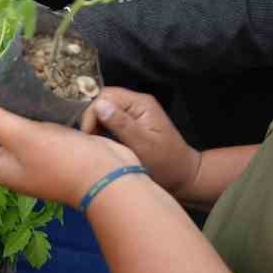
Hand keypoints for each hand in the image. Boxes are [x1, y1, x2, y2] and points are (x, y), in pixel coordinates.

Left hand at [0, 95, 139, 208]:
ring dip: (12, 113)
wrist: (110, 178)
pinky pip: (38, 131)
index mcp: (1, 168)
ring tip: (12, 88)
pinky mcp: (57, 150)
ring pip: (16, 134)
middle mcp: (16, 166)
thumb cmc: (62, 160)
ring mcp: (38, 160)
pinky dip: (35, 115)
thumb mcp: (22, 137)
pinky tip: (39, 97)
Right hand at [80, 88, 202, 200]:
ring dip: (96, 125)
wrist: (184, 177)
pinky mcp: (131, 123)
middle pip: (103, 100)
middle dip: (92, 118)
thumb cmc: (166, 163)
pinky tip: (101, 144)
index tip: (88, 136)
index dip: (92, 112)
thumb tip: (98, 105)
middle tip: (90, 141)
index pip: (106, 96)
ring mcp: (134, 112)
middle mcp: (136, 103)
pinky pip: (110, 120)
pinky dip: (102, 130)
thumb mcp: (143, 146)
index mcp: (141, 103)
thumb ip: (121, 124)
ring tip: (95, 144)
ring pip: (104, 110)